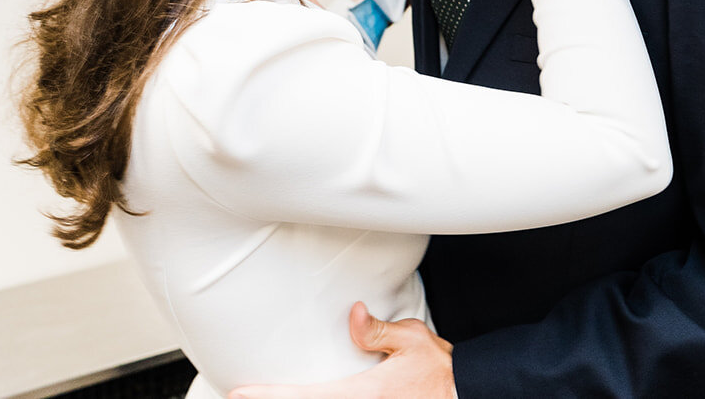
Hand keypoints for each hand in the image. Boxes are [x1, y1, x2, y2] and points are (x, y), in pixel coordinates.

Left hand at [227, 302, 454, 398]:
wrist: (467, 394)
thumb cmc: (441, 371)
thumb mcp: (414, 341)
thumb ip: (380, 331)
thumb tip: (355, 314)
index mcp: (364, 393)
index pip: (303, 396)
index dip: (267, 397)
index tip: (238, 394)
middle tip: (238, 398)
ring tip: (263, 397)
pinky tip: (302, 398)